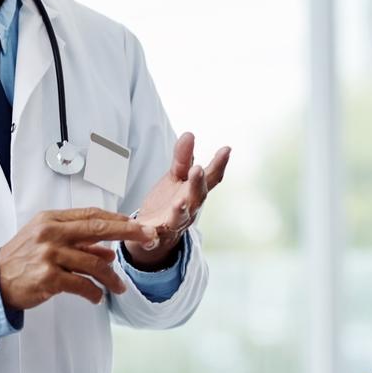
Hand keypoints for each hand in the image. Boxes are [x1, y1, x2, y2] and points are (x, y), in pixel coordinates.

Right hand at [0, 207, 158, 309]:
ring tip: (119, 287)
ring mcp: (50, 254)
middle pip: (99, 229)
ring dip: (111, 277)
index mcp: (52, 219)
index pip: (92, 215)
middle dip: (128, 233)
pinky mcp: (48, 277)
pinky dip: (93, 292)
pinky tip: (98, 296)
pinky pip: (81, 284)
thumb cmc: (22, 259)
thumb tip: (107, 252)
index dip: (118, 220)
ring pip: (94, 262)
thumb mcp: (47, 240)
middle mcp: (52, 233)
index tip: (138, 225)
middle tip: (149, 237)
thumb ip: (77, 242)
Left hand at [123, 132, 230, 268]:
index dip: (219, 164)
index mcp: (194, 192)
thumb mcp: (175, 177)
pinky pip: (151, 238)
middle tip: (198, 169)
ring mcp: (173, 223)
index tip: (226, 150)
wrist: (154, 233)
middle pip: (197, 197)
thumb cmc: (170, 203)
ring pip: (179, 218)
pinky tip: (146, 232)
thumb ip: (182, 158)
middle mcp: (189, 209)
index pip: (210, 178)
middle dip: (198, 184)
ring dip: (180, 210)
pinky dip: (148, 236)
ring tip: (179, 202)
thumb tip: (189, 134)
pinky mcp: (154, 237)